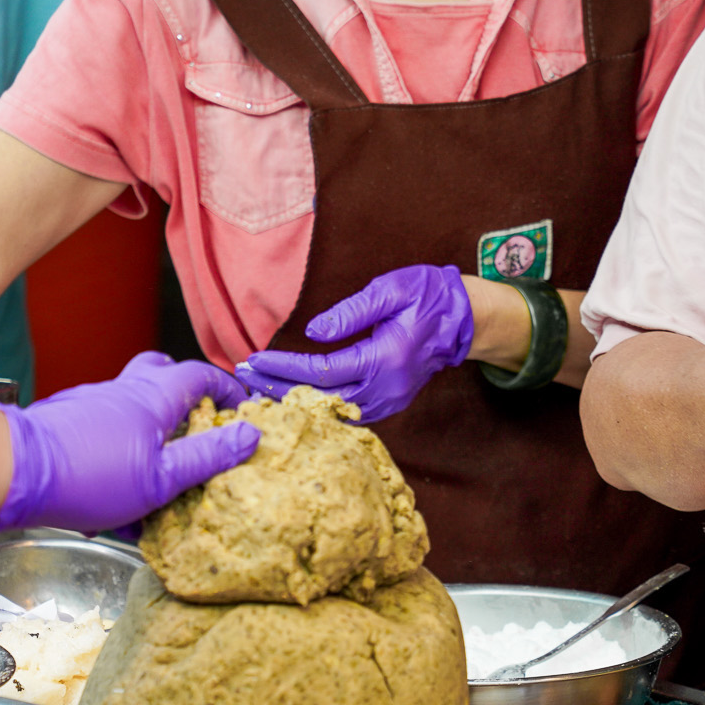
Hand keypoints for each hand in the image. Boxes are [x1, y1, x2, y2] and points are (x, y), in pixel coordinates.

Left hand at [0, 352, 259, 533]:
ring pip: (131, 403)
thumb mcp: (162, 477)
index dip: (226, 388)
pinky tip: (113, 485)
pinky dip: (118, 447)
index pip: (200, 376)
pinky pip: (104, 427)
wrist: (12, 472)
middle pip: (161, 371)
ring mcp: (92, 402)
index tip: (241, 407)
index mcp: (154, 398)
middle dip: (185, 392)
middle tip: (199, 420)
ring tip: (154, 470)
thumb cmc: (90, 476)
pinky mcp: (66, 420)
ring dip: (150, 428)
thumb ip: (207, 456)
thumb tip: (249, 435)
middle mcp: (123, 390)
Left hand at [235, 264, 472, 422]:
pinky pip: (345, 413)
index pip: (322, 371)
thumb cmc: (426, 296)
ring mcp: (389, 402)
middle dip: (277, 389)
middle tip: (242, 377)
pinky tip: (290, 395)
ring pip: (330, 411)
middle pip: (319, 398)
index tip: (253, 360)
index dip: (284, 368)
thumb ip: (352, 311)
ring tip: (257, 388)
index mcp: (385, 358)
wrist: (462, 321)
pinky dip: (315, 406)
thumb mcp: (390, 290)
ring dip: (292, 400)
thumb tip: (313, 332)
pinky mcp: (389, 405)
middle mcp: (386, 388)